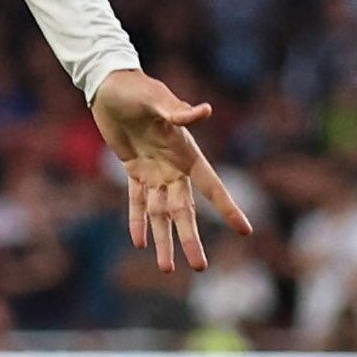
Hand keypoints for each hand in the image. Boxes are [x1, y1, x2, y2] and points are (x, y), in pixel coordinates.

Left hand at [89, 68, 253, 274]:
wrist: (111, 87)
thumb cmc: (138, 89)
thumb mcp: (157, 99)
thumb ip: (178, 111)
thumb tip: (204, 110)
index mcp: (187, 153)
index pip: (211, 185)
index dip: (227, 208)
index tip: (245, 230)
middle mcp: (174, 167)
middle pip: (185, 210)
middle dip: (191, 238)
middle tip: (201, 267)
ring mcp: (154, 171)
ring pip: (160, 213)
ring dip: (163, 240)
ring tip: (167, 269)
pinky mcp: (133, 170)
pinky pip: (136, 202)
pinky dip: (137, 221)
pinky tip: (139, 242)